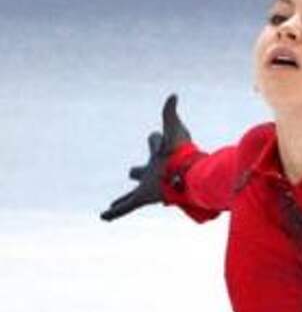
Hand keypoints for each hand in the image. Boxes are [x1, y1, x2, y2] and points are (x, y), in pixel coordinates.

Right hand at [100, 93, 191, 221]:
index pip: (153, 142)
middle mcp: (153, 172)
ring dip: (123, 199)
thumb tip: (174, 95)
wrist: (189, 174)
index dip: (155, 141)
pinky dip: (114, 213)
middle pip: (142, 170)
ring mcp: (148, 186)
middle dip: (138, 171)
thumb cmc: (182, 152)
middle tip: (132, 173)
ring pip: (132, 194)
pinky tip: (102, 217)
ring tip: (113, 204)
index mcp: (159, 155)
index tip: (161, 144)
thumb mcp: (174, 129)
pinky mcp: (144, 198)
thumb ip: (170, 112)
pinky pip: (126, 207)